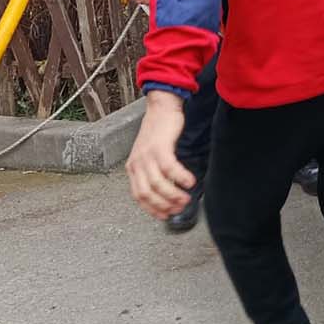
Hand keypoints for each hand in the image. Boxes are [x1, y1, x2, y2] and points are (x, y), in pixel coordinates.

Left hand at [126, 91, 194, 218]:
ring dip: (174, 195)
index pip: (138, 196)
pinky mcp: (160, 147)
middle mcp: (137, 163)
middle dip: (164, 205)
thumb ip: (152, 171)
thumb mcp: (149, 154)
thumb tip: (164, 192)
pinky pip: (170, 168)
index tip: (166, 215)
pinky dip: (181, 178)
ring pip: (158, 184)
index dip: (152, 209)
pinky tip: (191, 182)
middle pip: (147, 194)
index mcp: (133, 168)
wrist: (161, 107)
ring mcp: (147, 155)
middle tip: (180, 208)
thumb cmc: (158, 132)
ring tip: (187, 198)